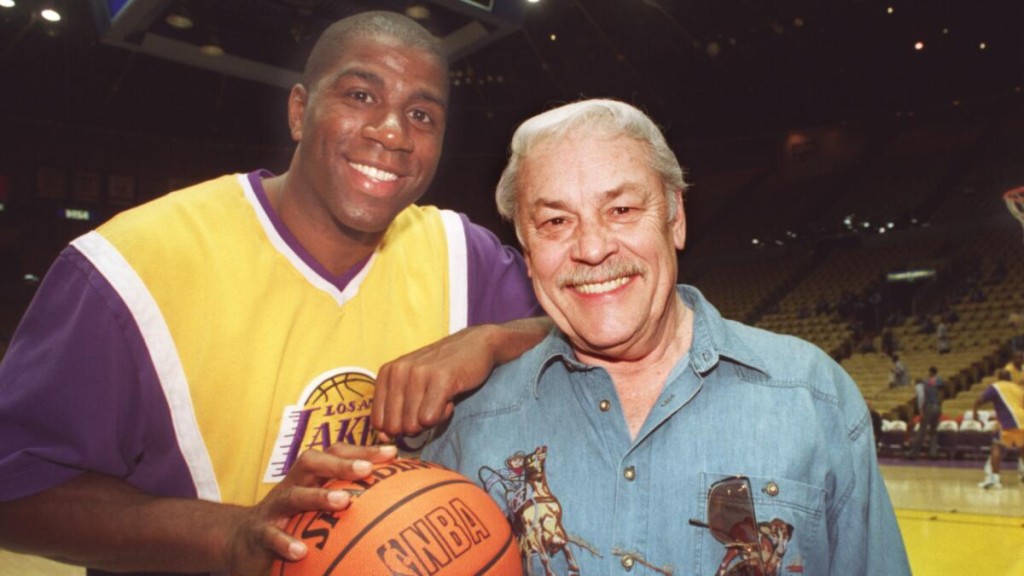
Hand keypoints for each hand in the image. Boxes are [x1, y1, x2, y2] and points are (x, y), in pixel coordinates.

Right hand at [225, 443, 396, 574]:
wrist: (244, 542)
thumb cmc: (292, 523)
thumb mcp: (317, 510)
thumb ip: (348, 503)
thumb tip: (396, 506)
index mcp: (309, 478)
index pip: (334, 454)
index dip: (362, 449)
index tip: (393, 453)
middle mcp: (291, 486)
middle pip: (311, 463)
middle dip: (340, 464)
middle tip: (367, 470)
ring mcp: (273, 508)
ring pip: (293, 496)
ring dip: (318, 497)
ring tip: (343, 502)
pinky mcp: (259, 533)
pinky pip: (270, 535)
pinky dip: (285, 542)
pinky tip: (301, 551)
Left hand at [371, 317, 550, 437]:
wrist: (475, 345)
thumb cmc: (441, 370)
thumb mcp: (410, 383)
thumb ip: (394, 409)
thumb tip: (385, 439)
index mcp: (386, 373)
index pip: (378, 422)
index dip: (398, 428)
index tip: (415, 413)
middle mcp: (398, 371)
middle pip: (395, 427)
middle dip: (414, 427)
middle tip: (430, 406)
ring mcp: (418, 374)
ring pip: (413, 425)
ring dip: (431, 420)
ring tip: (441, 399)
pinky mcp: (440, 379)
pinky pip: (430, 419)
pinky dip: (443, 415)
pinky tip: (450, 398)